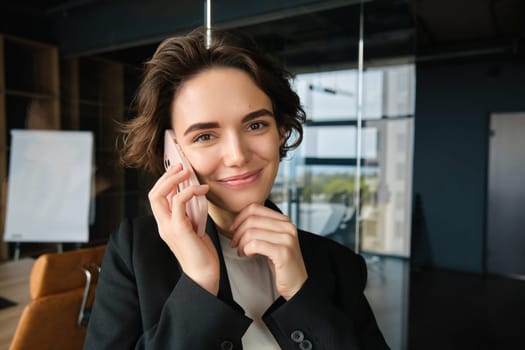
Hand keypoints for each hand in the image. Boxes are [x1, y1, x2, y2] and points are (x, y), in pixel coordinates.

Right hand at [148, 164, 218, 294]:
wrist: (204, 275)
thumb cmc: (202, 253)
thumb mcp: (194, 228)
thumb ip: (189, 213)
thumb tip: (193, 194)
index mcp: (165, 224)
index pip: (156, 197)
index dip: (165, 181)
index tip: (178, 171)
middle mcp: (163, 225)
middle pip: (153, 194)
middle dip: (166, 176)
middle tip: (181, 166)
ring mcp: (168, 227)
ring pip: (160, 195)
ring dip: (174, 180)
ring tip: (188, 172)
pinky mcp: (179, 229)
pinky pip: (179, 202)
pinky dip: (190, 191)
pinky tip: (203, 189)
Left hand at [230, 203, 307, 299]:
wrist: (296, 283)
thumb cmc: (280, 263)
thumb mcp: (272, 240)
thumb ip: (261, 227)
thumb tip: (239, 219)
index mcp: (284, 221)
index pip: (255, 208)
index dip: (239, 217)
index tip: (233, 229)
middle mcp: (288, 227)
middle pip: (252, 219)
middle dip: (238, 232)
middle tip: (234, 244)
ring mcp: (287, 239)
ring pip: (251, 232)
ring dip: (241, 243)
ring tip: (241, 251)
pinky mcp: (283, 252)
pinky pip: (255, 244)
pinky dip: (246, 249)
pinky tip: (247, 255)